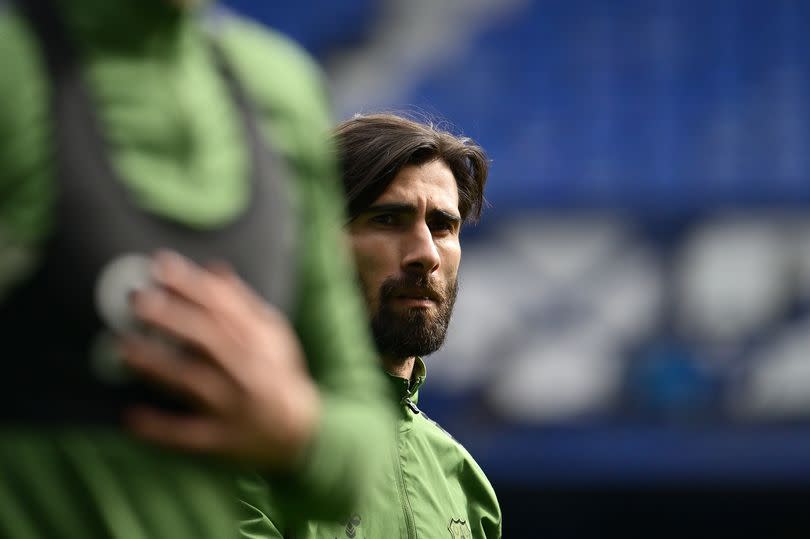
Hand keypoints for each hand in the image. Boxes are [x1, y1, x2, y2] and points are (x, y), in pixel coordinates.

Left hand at [121, 250, 319, 470]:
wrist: (300, 430)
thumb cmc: (276, 373)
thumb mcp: (270, 333)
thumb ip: (241, 302)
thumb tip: (213, 268)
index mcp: (259, 340)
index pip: (224, 305)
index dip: (192, 284)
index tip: (161, 265)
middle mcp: (248, 369)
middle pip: (209, 339)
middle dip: (173, 317)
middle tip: (137, 300)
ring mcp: (234, 405)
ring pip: (195, 383)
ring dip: (159, 366)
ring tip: (123, 348)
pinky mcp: (222, 439)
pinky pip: (189, 435)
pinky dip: (161, 428)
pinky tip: (131, 416)